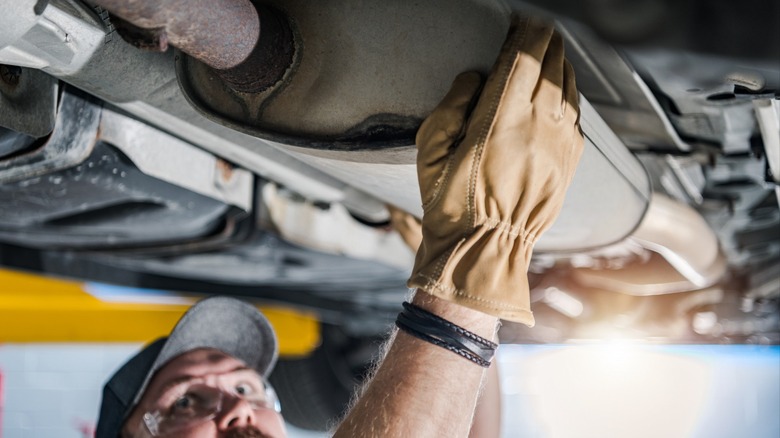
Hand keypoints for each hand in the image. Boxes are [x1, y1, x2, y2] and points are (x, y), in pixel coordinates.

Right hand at [409, 15, 583, 324]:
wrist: (486, 249)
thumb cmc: (451, 203)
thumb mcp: (430, 152)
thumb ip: (452, 106)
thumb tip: (476, 77)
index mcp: (499, 122)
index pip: (522, 60)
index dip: (525, 33)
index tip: (522, 20)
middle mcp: (538, 128)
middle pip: (552, 67)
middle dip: (546, 42)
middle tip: (537, 29)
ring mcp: (560, 146)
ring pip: (570, 88)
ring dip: (561, 63)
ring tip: (551, 50)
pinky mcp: (570, 163)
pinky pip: (577, 116)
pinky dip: (570, 93)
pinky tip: (561, 88)